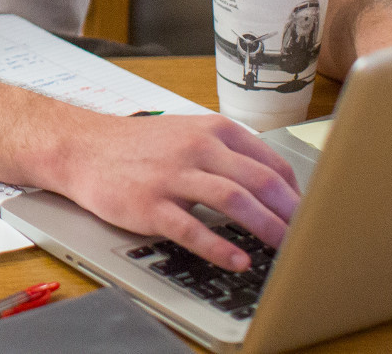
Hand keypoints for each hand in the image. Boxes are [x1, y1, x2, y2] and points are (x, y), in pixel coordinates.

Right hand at [53, 113, 301, 271]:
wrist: (82, 147)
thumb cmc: (138, 145)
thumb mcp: (188, 134)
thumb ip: (229, 153)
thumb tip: (275, 185)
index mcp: (212, 130)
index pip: (270, 162)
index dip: (297, 193)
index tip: (310, 215)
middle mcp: (196, 148)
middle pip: (258, 181)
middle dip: (291, 213)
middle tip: (310, 236)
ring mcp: (172, 176)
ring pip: (233, 200)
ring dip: (265, 227)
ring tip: (286, 250)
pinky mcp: (150, 204)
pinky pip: (191, 228)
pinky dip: (218, 246)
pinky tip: (237, 260)